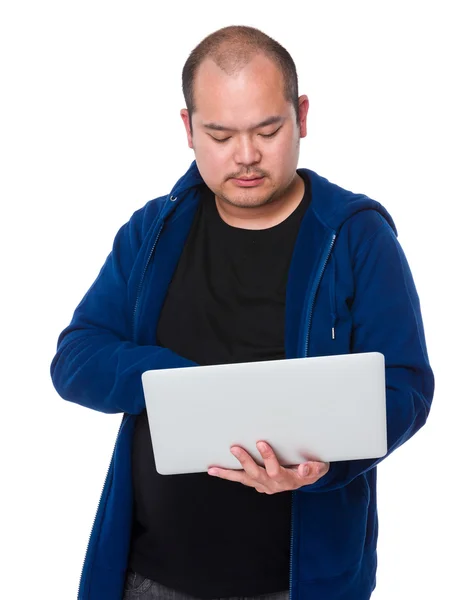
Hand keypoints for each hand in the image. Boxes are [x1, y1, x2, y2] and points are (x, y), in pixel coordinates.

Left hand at [207, 441, 329, 493]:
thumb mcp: (319, 467)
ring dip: (229, 473)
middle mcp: (273, 484)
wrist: (308, 476)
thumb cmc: (313, 467)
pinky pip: (242, 479)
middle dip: (245, 461)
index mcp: (288, 479)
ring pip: (244, 479)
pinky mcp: (257, 482)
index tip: (261, 443)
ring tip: (214, 469)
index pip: (275, 470)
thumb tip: (304, 468)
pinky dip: (229, 475)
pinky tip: (215, 470)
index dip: (268, 458)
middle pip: (256, 474)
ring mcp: (264, 485)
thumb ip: (312, 468)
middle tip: (235, 448)